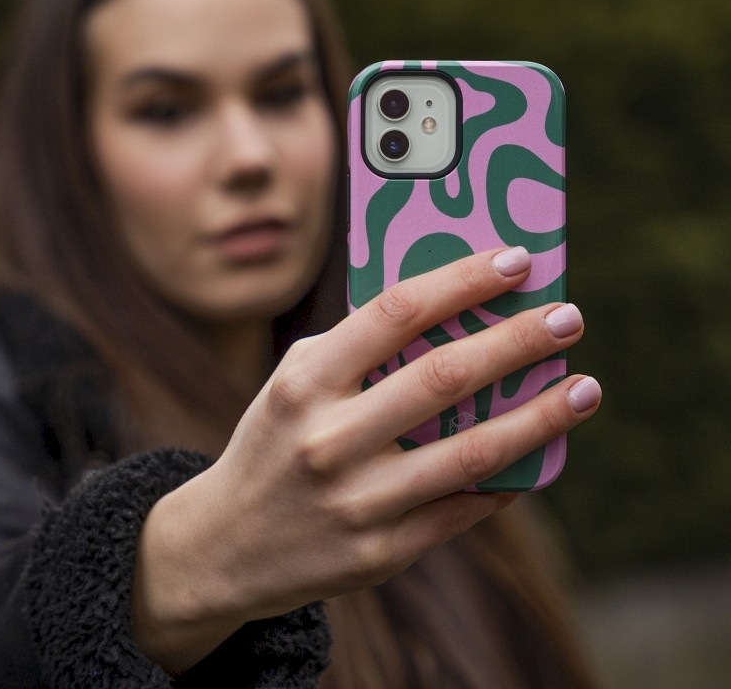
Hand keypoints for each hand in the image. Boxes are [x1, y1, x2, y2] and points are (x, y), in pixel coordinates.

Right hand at [132, 247, 599, 671]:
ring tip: (584, 387)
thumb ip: (359, 349)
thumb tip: (455, 315)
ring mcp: (358, 500)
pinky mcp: (382, 552)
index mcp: (304, 382)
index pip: (396, 313)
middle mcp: (329, 438)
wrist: (228, 544)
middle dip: (518, 341)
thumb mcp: (296, 382)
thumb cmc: (275, 440)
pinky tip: (541, 451)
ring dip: (541, 415)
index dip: (461, 281)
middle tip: (568, 317)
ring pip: (473, 450)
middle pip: (445, 376)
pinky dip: (510, 477)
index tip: (515, 260)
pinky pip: (464, 507)